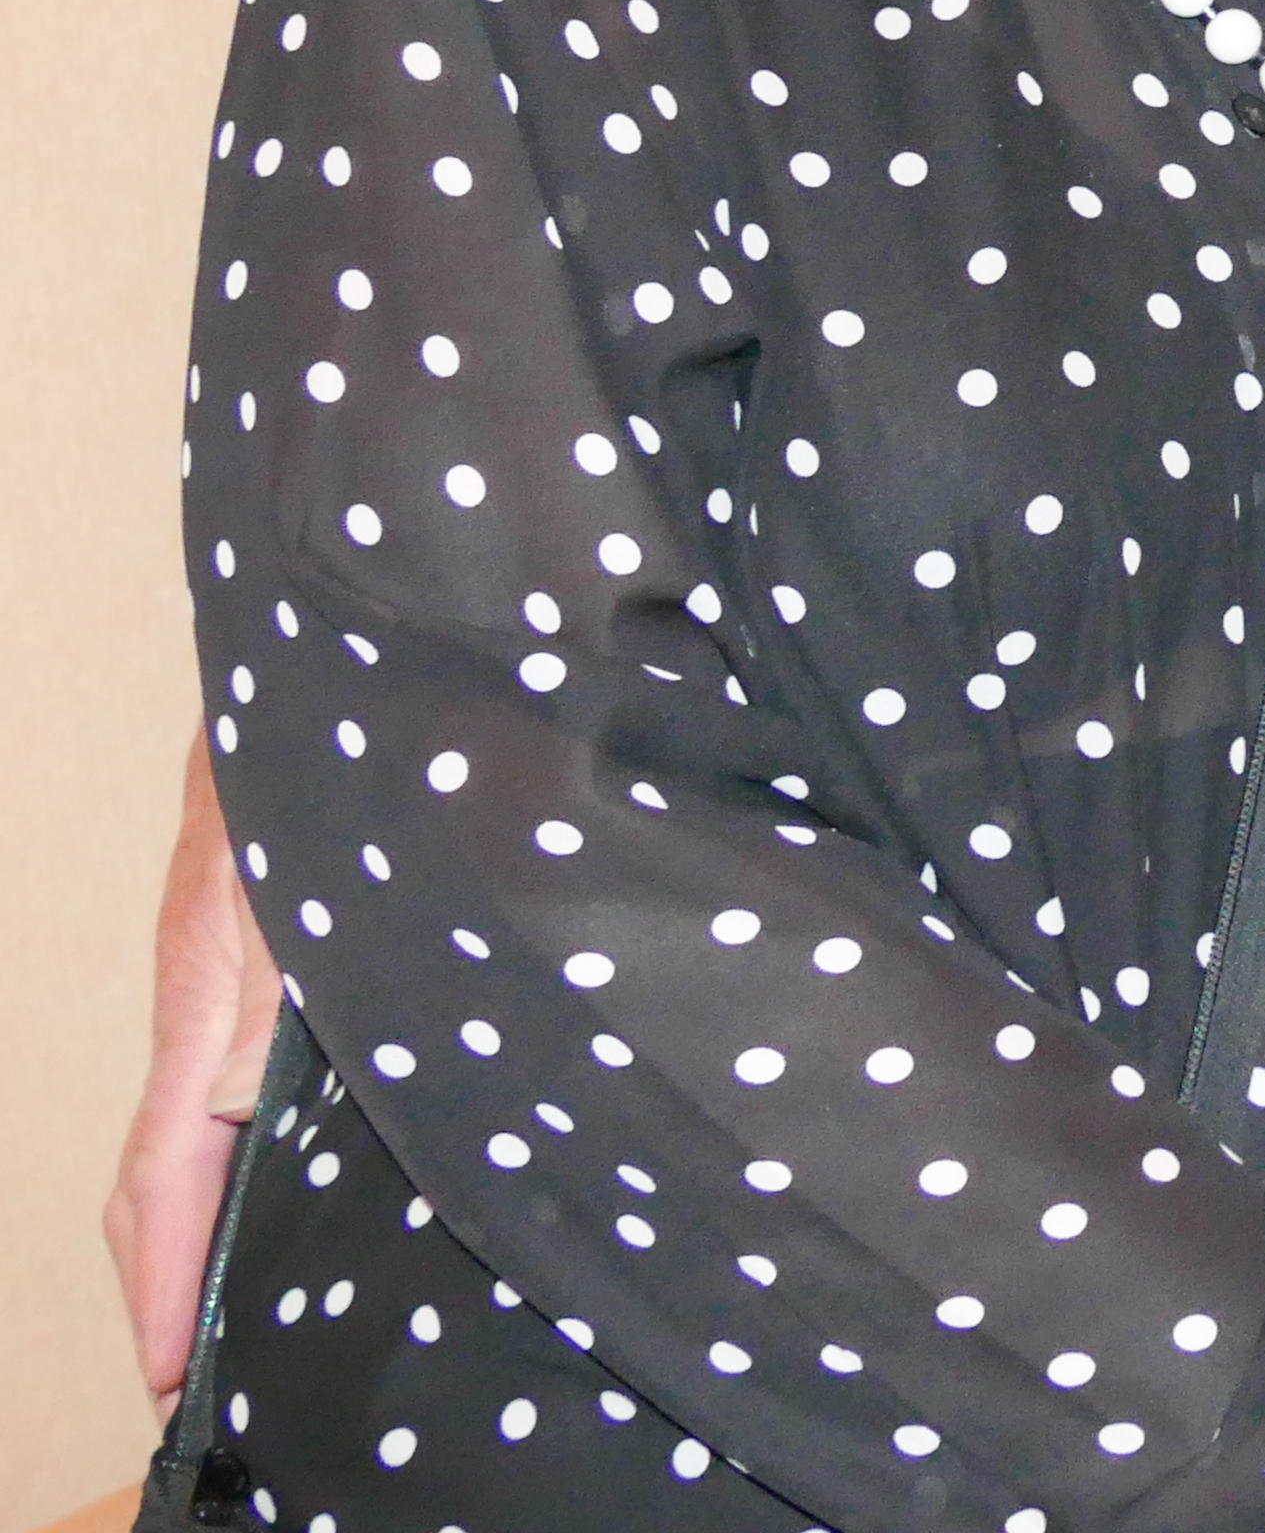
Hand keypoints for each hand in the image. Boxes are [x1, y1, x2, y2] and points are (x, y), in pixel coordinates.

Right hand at [108, 738, 281, 1410]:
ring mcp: (227, 973)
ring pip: (195, 1122)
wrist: (329, 659)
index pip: (161, 1176)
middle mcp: (203, 995)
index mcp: (205, 996)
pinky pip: (231, 1073)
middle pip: (164, 1168)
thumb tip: (230, 1117)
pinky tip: (299, 1168)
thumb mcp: (315, 889)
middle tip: (210, 1373)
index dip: (165, 1285)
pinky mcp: (263, 946)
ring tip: (250, 1301)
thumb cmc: (330, 761)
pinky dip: (242, 1146)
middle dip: (176, 1276)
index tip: (172, 1378)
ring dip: (213, 1216)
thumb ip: (274, 1003)